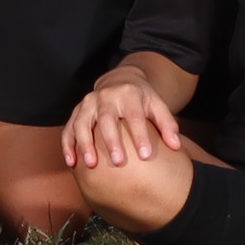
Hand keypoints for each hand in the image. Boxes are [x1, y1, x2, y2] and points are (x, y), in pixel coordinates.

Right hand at [62, 71, 185, 169]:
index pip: (134, 116)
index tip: (145, 156)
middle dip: (111, 141)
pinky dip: (68, 145)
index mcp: (128, 94)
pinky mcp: (77, 111)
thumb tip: (176, 146)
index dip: (140, 136)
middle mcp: (106, 97)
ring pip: (82, 122)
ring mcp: (88, 103)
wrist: (120, 80)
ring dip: (85, 144)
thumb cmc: (141, 99)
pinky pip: (68, 128)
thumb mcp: (157, 105)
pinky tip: (71, 163)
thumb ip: (167, 124)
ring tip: (91, 165)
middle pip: (106, 119)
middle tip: (118, 163)